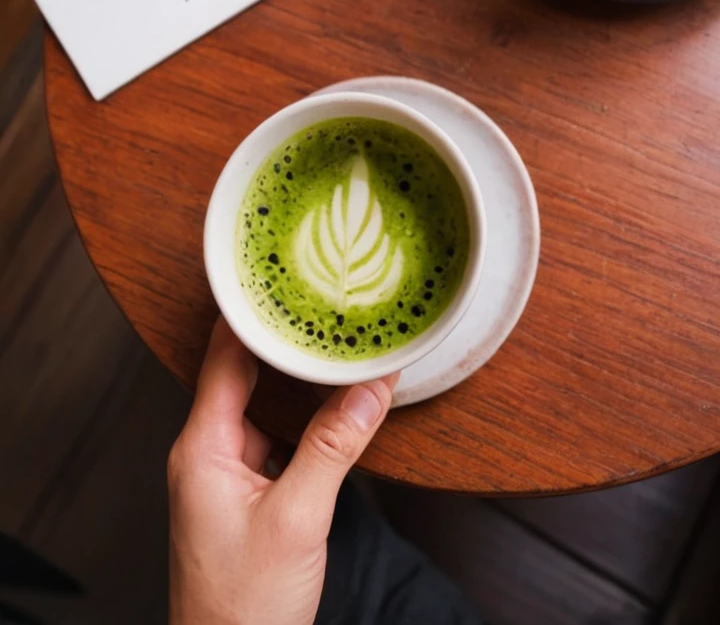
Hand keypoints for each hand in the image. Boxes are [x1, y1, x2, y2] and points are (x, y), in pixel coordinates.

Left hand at [168, 317, 397, 624]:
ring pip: (260, 403)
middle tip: (317, 295)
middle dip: (280, 336)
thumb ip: (335, 447)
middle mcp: (206, 453)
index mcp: (202, 448)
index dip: (252, 313)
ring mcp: (224, 475)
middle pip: (241, 372)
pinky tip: (329, 399)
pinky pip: (273, 434)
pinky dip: (301, 412)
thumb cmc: (243, 608)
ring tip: (329, 336)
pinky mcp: (245, 495)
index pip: (224, 357)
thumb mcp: (298, 518)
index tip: (280, 272)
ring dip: (293, 374)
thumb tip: (373, 388)